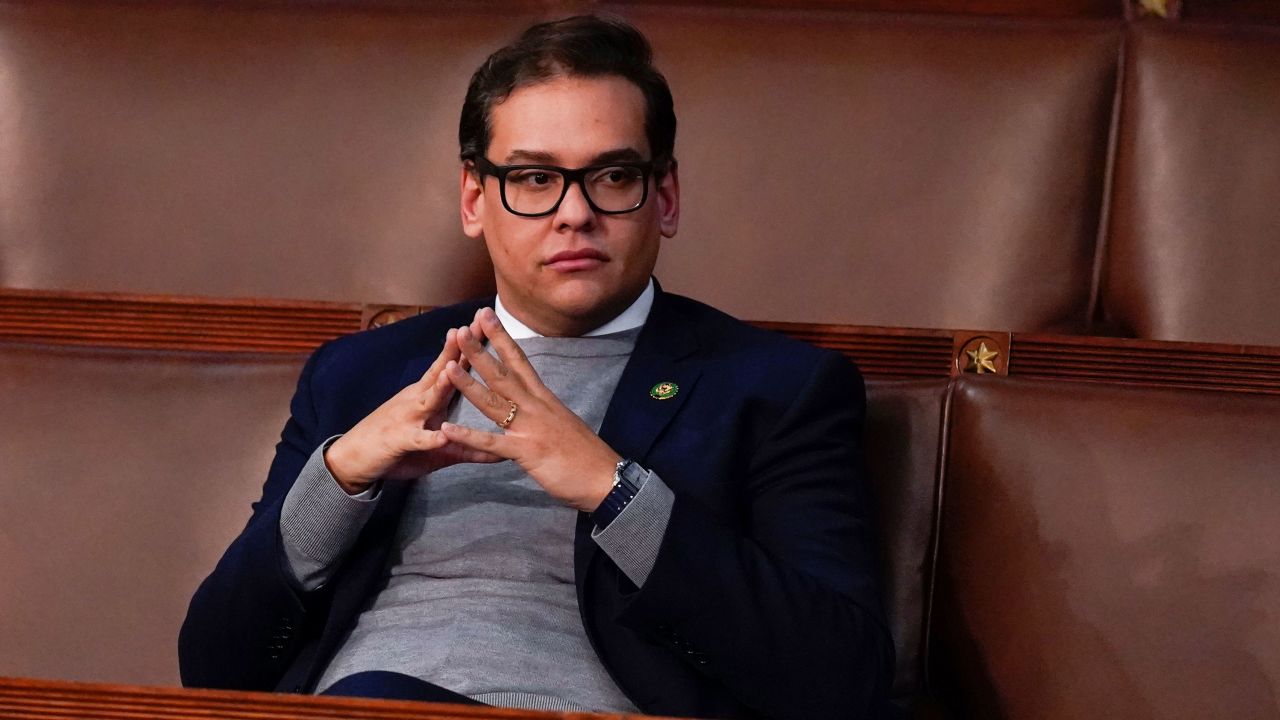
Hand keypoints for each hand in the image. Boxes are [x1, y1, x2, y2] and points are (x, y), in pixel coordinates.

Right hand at [324, 326, 500, 493]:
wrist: (355, 458)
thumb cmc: (399, 447)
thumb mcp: (439, 447)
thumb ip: (469, 447)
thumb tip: (500, 453)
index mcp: (429, 396)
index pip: (452, 366)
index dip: (469, 346)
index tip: (485, 323)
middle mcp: (418, 400)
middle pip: (442, 372)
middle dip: (457, 351)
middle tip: (471, 328)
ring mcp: (408, 418)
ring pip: (428, 399)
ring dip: (441, 385)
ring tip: (455, 371)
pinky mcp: (399, 440)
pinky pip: (417, 438)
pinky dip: (429, 437)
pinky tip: (441, 435)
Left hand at [440, 308, 620, 511]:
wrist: (606, 477)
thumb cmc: (586, 454)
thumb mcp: (563, 423)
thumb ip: (544, 412)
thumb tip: (534, 404)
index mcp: (545, 399)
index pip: (520, 361)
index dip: (501, 338)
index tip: (485, 317)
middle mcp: (537, 407)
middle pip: (503, 374)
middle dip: (480, 352)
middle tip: (461, 330)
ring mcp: (531, 429)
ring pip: (495, 402)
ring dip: (469, 385)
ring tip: (447, 367)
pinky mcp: (527, 452)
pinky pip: (492, 443)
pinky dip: (469, 436)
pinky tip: (448, 429)